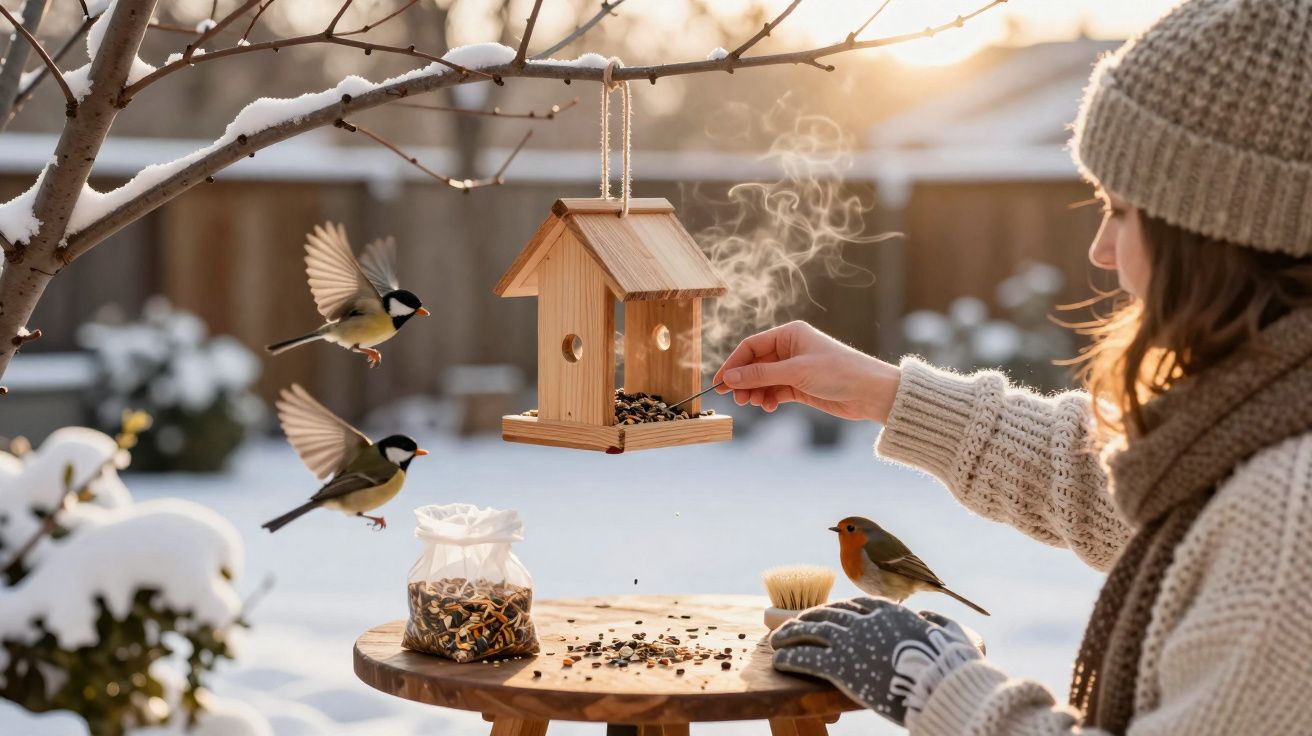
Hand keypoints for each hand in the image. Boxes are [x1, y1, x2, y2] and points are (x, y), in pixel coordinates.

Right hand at [712, 321, 899, 422]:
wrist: (871, 393)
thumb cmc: (839, 372)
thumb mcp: (796, 372)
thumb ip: (760, 375)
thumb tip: (729, 378)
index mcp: (790, 334)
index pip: (751, 346)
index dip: (734, 364)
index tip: (720, 382)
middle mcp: (791, 348)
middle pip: (755, 364)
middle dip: (744, 381)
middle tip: (735, 398)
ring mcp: (795, 368)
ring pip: (763, 380)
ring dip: (755, 392)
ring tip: (753, 404)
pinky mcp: (801, 386)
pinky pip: (775, 391)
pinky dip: (768, 399)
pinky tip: (769, 407)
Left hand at [770, 597, 982, 726]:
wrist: (941, 685)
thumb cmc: (951, 664)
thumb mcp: (950, 635)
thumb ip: (936, 623)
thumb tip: (928, 617)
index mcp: (889, 611)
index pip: (854, 604)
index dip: (835, 609)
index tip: (824, 614)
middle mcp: (865, 620)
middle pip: (827, 613)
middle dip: (806, 619)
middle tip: (792, 626)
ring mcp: (850, 640)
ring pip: (810, 630)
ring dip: (789, 634)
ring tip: (777, 642)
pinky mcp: (839, 664)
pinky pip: (805, 657)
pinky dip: (789, 657)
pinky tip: (779, 662)